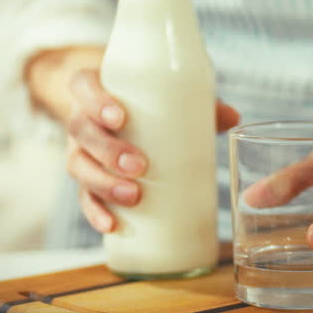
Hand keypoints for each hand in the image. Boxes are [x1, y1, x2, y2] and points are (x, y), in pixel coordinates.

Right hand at [65, 69, 239, 232]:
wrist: (107, 110)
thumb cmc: (140, 100)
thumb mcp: (162, 94)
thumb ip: (196, 103)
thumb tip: (234, 118)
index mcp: (93, 89)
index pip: (84, 87)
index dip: (96, 102)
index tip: (120, 118)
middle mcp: (81, 118)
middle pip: (82, 131)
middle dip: (108, 151)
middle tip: (139, 166)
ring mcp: (79, 149)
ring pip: (78, 166)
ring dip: (103, 184)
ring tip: (132, 197)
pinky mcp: (84, 177)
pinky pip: (82, 196)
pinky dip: (95, 212)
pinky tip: (111, 225)